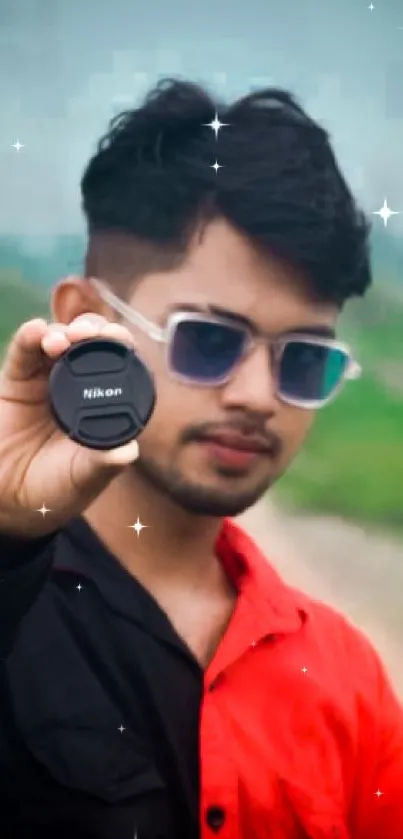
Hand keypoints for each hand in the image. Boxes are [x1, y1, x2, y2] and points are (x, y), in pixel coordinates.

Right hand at [0, 312, 139, 536]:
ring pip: (59, 341)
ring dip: (64, 332)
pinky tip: (37, 331)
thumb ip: (103, 463)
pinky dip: (30, 336)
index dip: (123, 350)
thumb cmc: (54, 490)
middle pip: (90, 344)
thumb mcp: (83, 478)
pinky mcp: (15, 381)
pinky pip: (23, 352)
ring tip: (66, 338)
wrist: (8, 502)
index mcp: (101, 405)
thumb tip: (128, 452)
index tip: (124, 344)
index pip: (119, 368)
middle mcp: (77, 387)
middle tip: (94, 334)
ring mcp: (45, 380)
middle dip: (95, 331)